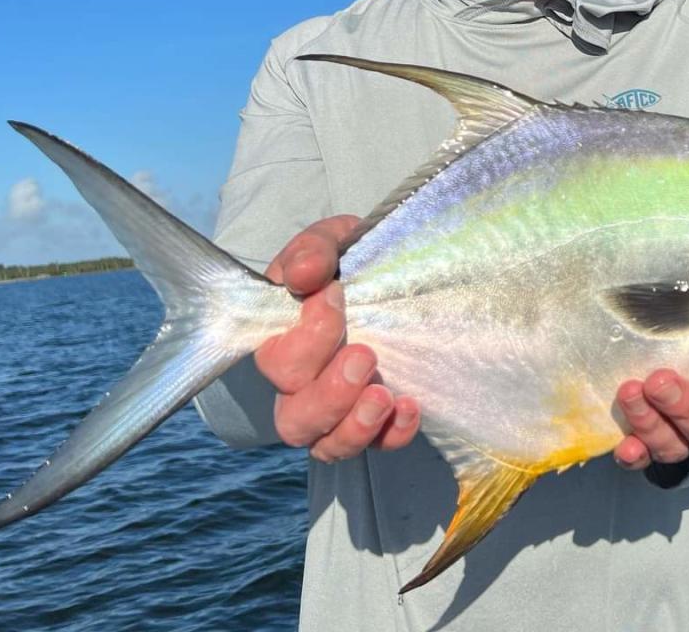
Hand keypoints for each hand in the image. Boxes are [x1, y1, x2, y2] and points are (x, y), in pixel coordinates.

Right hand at [255, 215, 420, 460]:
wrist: (388, 274)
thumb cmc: (346, 260)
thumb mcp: (331, 241)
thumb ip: (312, 251)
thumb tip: (303, 274)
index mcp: (281, 343)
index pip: (277, 362)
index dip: (305, 339)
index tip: (336, 297)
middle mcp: (301, 387)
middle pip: (294, 418)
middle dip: (329, 394)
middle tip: (365, 356)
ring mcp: (337, 410)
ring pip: (326, 446)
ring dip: (355, 427)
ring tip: (383, 396)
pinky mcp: (374, 421)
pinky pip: (377, 447)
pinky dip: (392, 435)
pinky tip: (410, 406)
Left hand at [613, 367, 688, 470]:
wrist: (683, 343)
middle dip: (685, 407)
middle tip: (660, 380)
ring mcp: (687, 436)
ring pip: (677, 446)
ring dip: (652, 424)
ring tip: (631, 391)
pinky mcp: (653, 441)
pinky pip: (646, 457)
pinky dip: (635, 454)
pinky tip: (624, 446)